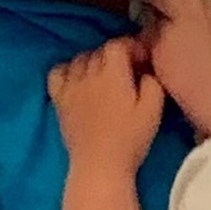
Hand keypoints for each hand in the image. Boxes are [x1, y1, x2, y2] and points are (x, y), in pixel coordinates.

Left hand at [48, 36, 165, 172]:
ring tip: (105, 76)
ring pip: (80, 59)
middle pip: (99, 51)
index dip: (132, 47)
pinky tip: (77, 80)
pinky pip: (57, 73)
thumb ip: (153, 82)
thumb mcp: (153, 110)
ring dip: (94, 62)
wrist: (99, 165)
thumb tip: (146, 70)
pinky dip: (67, 71)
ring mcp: (70, 86)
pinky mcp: (59, 100)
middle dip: (116, 55)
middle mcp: (88, 74)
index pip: (118, 44)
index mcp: (113, 73)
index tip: (143, 61)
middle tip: (129, 71)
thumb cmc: (130, 139)